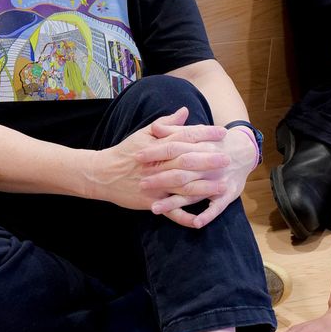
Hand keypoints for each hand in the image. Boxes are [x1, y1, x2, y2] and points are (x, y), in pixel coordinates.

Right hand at [85, 106, 227, 215]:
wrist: (102, 174)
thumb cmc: (126, 152)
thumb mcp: (144, 134)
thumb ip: (167, 123)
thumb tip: (185, 110)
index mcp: (159, 147)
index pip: (185, 137)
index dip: (205, 134)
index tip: (223, 133)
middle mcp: (159, 165)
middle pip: (187, 161)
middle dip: (208, 160)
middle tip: (228, 159)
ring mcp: (156, 185)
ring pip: (182, 186)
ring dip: (203, 188)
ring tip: (222, 187)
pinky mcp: (151, 201)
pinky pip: (170, 211)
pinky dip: (183, 217)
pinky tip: (199, 221)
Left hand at [144, 117, 258, 228]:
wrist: (246, 150)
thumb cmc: (216, 143)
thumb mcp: (198, 133)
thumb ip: (175, 130)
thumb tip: (155, 127)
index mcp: (201, 146)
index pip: (175, 147)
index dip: (156, 152)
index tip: (137, 156)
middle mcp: (209, 165)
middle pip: (182, 171)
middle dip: (160, 179)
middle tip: (141, 184)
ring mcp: (218, 181)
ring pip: (194, 192)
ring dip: (175, 202)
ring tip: (155, 208)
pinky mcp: (228, 195)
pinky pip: (217, 207)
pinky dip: (207, 215)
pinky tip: (195, 223)